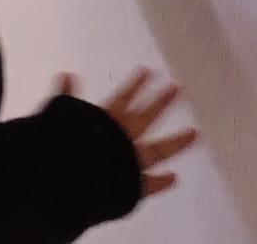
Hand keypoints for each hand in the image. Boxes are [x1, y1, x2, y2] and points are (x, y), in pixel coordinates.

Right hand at [54, 69, 197, 197]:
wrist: (73, 177)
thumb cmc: (66, 145)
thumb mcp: (61, 115)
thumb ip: (65, 95)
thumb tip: (65, 75)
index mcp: (108, 121)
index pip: (124, 98)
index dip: (135, 85)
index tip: (147, 71)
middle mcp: (125, 137)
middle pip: (149, 116)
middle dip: (163, 102)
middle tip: (178, 89)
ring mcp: (133, 160)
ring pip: (160, 149)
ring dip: (177, 141)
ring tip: (195, 134)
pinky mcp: (134, 183)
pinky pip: (151, 184)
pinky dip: (162, 182)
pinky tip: (175, 178)